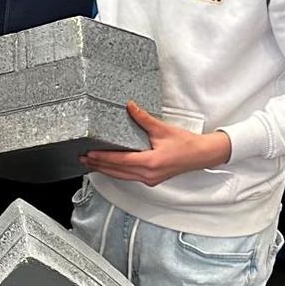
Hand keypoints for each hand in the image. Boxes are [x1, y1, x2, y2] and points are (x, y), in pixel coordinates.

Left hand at [82, 102, 232, 185]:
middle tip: (83, 159)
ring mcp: (150, 179)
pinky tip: (110, 167)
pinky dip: (117, 172)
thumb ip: (144, 118)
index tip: (89, 154)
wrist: (201, 155)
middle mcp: (148, 174)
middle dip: (99, 165)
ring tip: (91, 164)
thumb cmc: (186, 144)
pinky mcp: (152, 179)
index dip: (103, 158)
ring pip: (122, 177)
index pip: (120, 161)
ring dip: (106, 170)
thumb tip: (130, 106)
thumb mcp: (163, 129)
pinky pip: (129, 177)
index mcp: (150, 162)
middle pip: (117, 172)